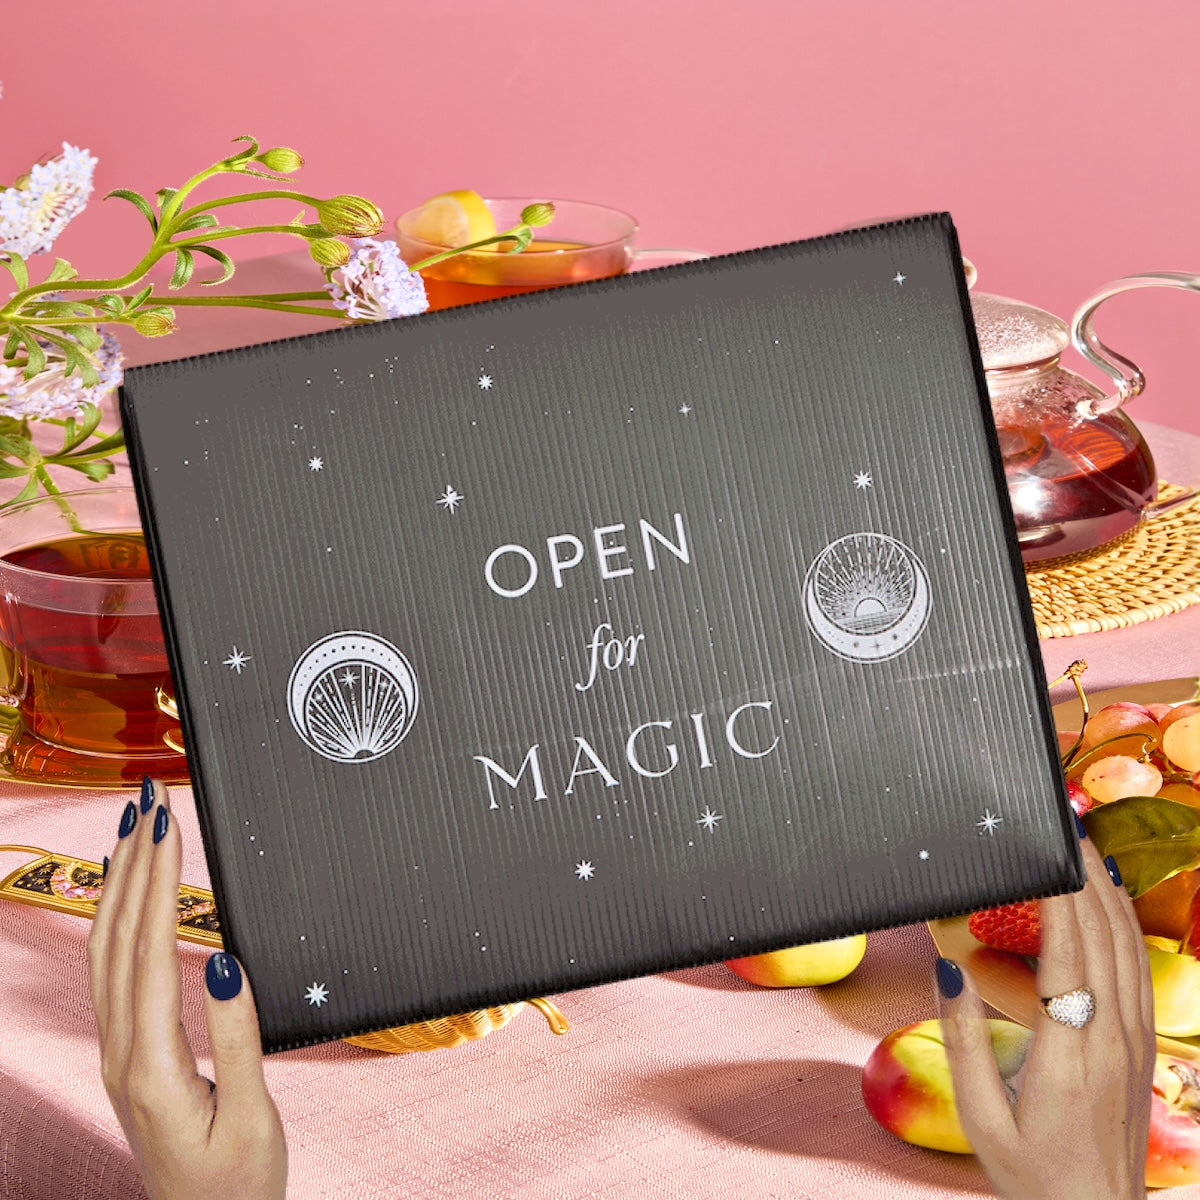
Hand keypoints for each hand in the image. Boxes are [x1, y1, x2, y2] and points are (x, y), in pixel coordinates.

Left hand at [87, 778, 286, 1199]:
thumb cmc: (236, 1185)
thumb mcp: (251, 1116)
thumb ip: (236, 1037)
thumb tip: (224, 959)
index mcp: (154, 1063)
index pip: (151, 950)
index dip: (159, 881)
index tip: (169, 823)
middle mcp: (124, 1053)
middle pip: (119, 937)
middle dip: (134, 861)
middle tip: (151, 799)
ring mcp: (120, 1054)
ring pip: (107, 950)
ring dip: (122, 883)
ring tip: (138, 829)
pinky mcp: (129, 1055)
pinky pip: (113, 971)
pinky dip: (122, 918)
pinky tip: (136, 895)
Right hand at [939, 832, 1153, 1199]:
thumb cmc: (1032, 1172)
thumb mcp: (979, 1115)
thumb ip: (962, 1039)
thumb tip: (949, 969)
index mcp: (1069, 1050)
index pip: (1067, 953)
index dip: (1060, 896)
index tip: (1047, 851)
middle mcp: (1110, 1037)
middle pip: (1103, 937)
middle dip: (1084, 876)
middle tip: (1064, 826)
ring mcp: (1132, 1041)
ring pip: (1128, 948)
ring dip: (1108, 893)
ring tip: (1086, 847)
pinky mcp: (1140, 1047)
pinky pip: (1137, 970)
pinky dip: (1125, 925)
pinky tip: (1110, 902)